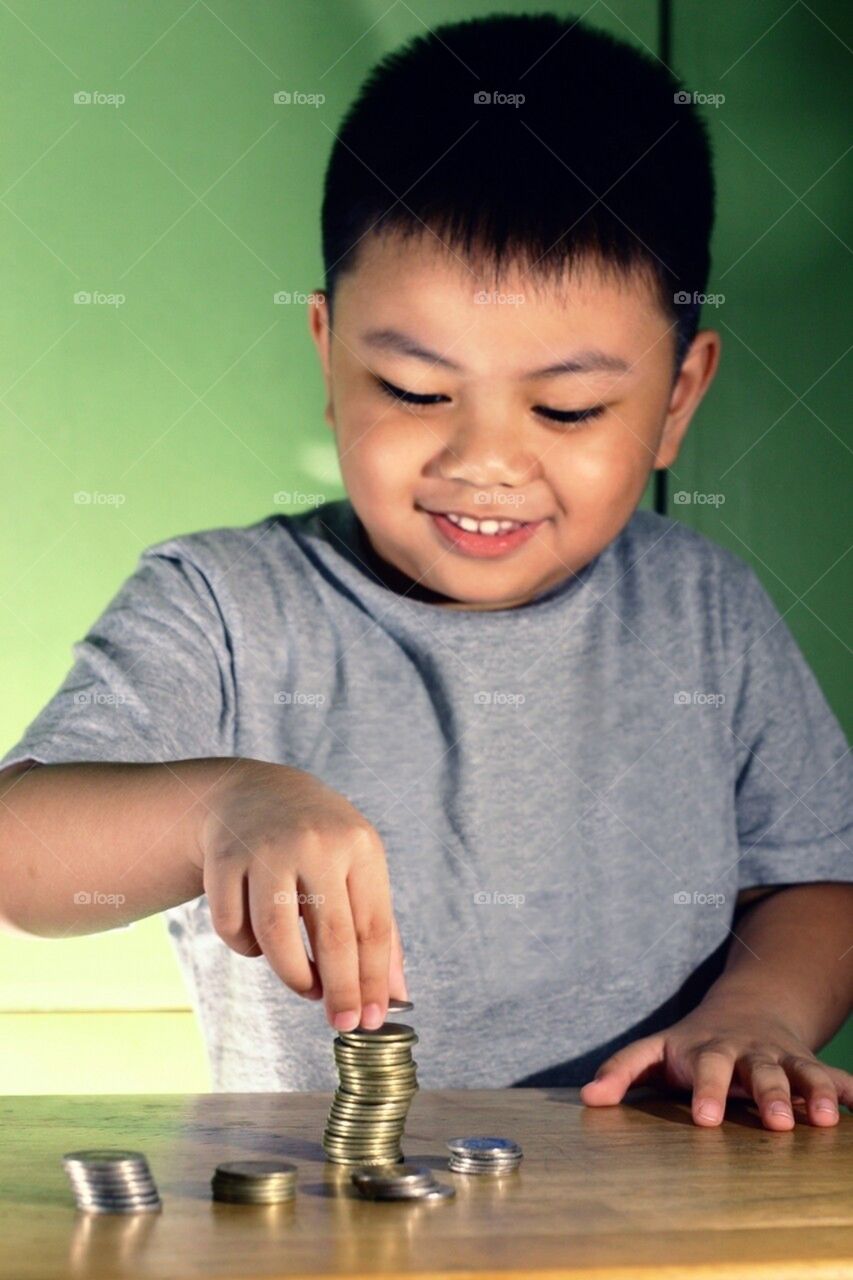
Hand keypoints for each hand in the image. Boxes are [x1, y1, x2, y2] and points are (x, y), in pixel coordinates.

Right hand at [195, 757, 407, 1031]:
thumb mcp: (357, 865)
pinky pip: (233, 926)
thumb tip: (394, 995)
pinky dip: (247, 948)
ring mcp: (266, 850)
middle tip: (341, 1023)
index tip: (371, 1020)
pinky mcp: (224, 859)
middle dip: (340, 991)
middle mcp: (316, 844)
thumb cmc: (319, 841)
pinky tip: (262, 944)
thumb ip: (378, 927)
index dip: (373, 980)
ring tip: (305, 986)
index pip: (374, 926)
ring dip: (293, 976)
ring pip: (277, 937)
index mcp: (359, 846)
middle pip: (332, 936)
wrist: (254, 793)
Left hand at [580, 995, 852, 1129]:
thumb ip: (622, 1071)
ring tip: (826, 1119)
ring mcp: (779, 1057)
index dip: (706, 1092)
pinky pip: (833, 1076)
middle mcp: (746, 1052)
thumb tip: (587, 1099)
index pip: (704, 1070)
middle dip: (767, 1095)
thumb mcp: (655, 1051)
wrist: (745, 1008)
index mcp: (706, 1050)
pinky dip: (849, 1090)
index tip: (706, 1120)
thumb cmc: (690, 1043)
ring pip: (798, 1072)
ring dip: (812, 1093)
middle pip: (757, 1071)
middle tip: (774, 1124)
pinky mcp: (807, 1064)